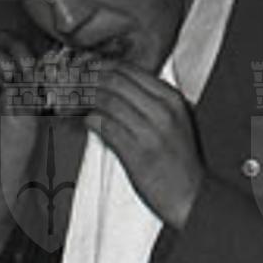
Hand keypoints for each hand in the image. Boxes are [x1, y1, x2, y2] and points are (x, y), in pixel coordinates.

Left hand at [85, 62, 202, 229]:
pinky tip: (86, 121)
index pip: (129, 70)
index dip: (100, 67)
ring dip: (84, 99)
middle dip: (87, 79)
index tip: (85, 70)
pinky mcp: (136, 151)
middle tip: (71, 84)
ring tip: (72, 102)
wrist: (191, 196)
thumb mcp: (174, 122)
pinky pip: (104, 125)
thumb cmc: (179, 161)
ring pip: (106, 100)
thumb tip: (111, 88)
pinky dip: (90, 120)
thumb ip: (149, 102)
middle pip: (114, 80)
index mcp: (172, 99)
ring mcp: (150, 130)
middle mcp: (162, 110)